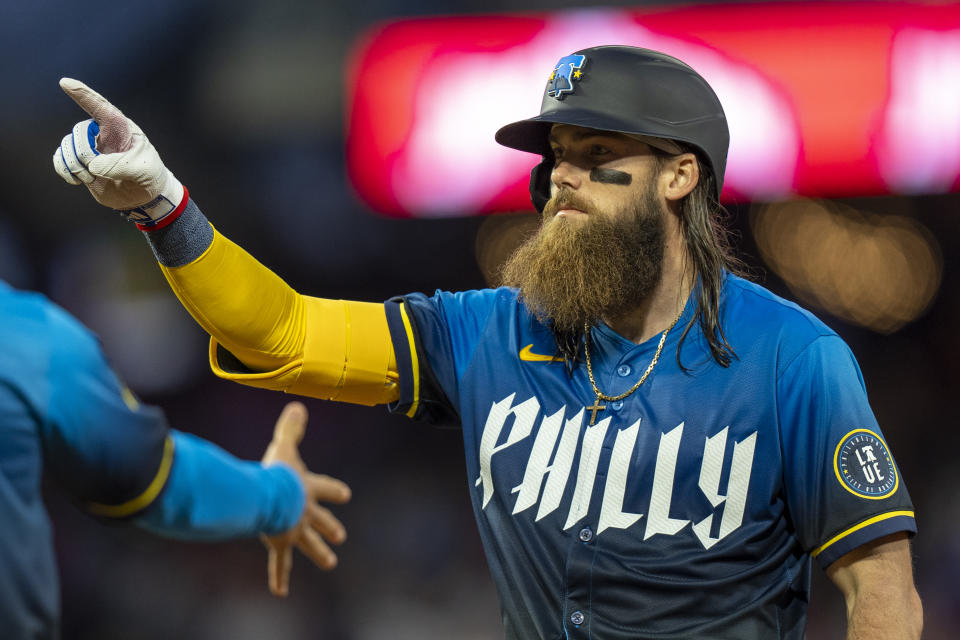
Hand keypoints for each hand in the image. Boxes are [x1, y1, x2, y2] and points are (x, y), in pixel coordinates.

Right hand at [52, 78, 185, 227]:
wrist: (145, 195)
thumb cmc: (150, 175)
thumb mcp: (143, 169)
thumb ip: (120, 165)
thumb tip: (93, 166)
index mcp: (120, 128)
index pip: (101, 107)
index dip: (83, 94)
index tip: (66, 83)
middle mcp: (102, 134)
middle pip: (79, 132)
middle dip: (83, 152)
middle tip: (97, 170)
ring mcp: (90, 149)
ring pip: (67, 146)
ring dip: (75, 165)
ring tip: (93, 178)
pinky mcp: (82, 164)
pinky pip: (60, 160)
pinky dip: (64, 170)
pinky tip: (76, 180)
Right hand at [261, 402, 351, 596]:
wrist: (272, 498)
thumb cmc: (278, 472)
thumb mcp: (285, 446)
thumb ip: (291, 428)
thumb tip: (298, 405)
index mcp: (309, 488)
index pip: (327, 488)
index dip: (335, 491)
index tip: (346, 494)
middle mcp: (306, 512)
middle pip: (322, 521)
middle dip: (331, 528)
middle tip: (341, 537)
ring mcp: (295, 530)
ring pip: (310, 544)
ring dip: (319, 553)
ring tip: (331, 562)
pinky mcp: (281, 543)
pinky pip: (280, 564)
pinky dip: (279, 578)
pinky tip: (281, 593)